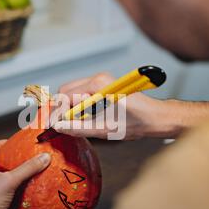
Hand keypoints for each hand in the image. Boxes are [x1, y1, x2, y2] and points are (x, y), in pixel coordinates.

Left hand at [0, 140, 50, 208]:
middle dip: (2, 160)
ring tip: (15, 176)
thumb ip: (27, 169)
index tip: (11, 143)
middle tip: (15, 159)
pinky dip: (0, 189)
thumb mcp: (10, 181)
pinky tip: (11, 194)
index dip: (0, 144)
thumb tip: (45, 157)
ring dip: (0, 176)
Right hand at [54, 72, 179, 139]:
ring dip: (69, 107)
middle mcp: (98, 78)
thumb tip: (59, 127)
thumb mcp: (105, 129)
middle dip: (61, 108)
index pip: (66, 95)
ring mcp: (101, 81)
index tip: (52, 126)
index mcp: (98, 84)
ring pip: (73, 91)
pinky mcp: (103, 87)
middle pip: (66, 90)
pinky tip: (84, 118)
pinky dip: (77, 105)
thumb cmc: (137, 122)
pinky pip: (82, 93)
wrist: (156, 118)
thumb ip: (79, 128)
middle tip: (62, 126)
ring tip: (73, 123)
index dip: (57, 112)